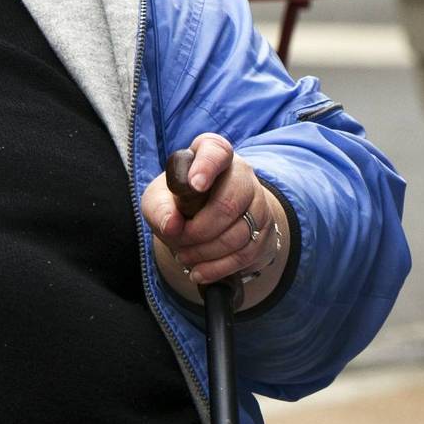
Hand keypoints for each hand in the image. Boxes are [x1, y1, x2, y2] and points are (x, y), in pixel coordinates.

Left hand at [141, 132, 289, 309]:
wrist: (205, 224)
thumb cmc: (180, 204)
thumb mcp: (159, 200)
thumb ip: (158, 209)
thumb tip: (172, 226)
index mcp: (212, 154)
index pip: (215, 152)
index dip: (206, 167)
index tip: (195, 186)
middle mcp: (242, 173)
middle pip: (228, 204)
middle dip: (198, 231)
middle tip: (179, 241)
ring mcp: (258, 202)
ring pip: (238, 234)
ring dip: (206, 252)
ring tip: (185, 257)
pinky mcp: (265, 230)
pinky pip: (245, 254)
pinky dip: (218, 268)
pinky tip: (200, 272)